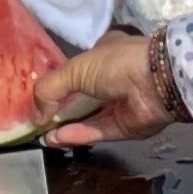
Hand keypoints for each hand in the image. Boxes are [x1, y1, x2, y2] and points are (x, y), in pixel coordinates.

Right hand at [36, 30, 178, 146]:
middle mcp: (111, 78)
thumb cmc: (115, 64)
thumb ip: (49, 89)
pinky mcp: (125, 125)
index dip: (57, 83)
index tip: (40, 97)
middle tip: (38, 121)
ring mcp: (119, 103)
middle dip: (58, 109)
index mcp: (103, 54)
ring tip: (44, 135)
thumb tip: (36, 113)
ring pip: (87, 117)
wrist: (156, 82)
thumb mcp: (74, 68)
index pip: (76, 70)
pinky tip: (57, 139)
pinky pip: (97, 131)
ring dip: (65, 126)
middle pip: (80, 96)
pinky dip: (78, 134)